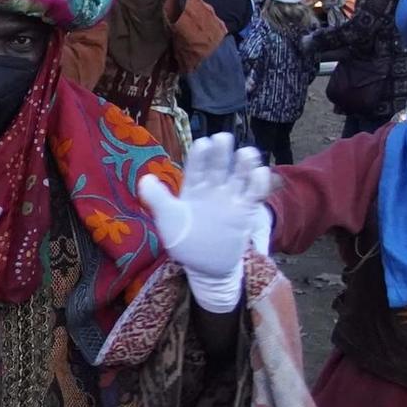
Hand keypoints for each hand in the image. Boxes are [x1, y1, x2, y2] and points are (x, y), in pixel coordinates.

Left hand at [137, 133, 272, 312]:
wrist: (206, 267)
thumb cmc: (185, 242)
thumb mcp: (168, 220)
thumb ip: (158, 200)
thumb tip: (145, 179)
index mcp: (193, 187)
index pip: (196, 166)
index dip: (200, 154)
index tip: (203, 143)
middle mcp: (213, 188)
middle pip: (219, 164)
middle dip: (222, 151)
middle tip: (223, 138)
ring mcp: (230, 198)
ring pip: (239, 174)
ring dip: (244, 162)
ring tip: (247, 153)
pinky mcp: (245, 210)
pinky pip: (255, 193)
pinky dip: (259, 182)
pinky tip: (260, 173)